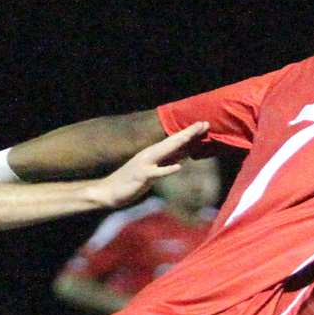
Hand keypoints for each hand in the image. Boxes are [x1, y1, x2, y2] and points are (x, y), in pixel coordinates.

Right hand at [85, 122, 208, 208]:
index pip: (174, 141)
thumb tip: (184, 155)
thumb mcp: (154, 169)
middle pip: (172, 142)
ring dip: (179, 144)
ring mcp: (145, 164)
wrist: (109, 191)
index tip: (204, 125)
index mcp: (154, 153)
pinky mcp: (142, 177)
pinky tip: (179, 167)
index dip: (189, 133)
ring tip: (192, 136)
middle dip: (188, 133)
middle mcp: (149, 155)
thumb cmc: (132, 181)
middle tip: (205, 123)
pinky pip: (156, 173)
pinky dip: (167, 169)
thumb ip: (167, 161)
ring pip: (165, 152)